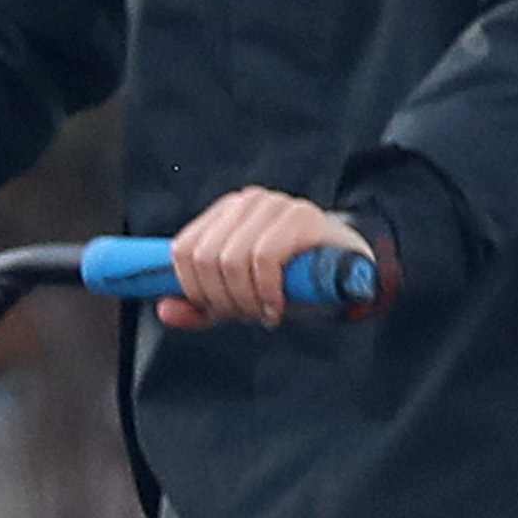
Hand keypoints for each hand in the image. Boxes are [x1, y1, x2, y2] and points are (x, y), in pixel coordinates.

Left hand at [160, 186, 379, 330]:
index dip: (191, 287)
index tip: (216, 309)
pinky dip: (266, 292)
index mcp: (225, 213)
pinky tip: (277, 307)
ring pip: (230, 259)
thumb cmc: (294, 281)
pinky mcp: (301, 217)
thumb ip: (202, 305)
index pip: (183, 248)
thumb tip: (164, 310)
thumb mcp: (241, 295)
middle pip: (204, 256)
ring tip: (263, 312)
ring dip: (244, 299)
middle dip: (220, 297)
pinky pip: (264, 259)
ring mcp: (275, 206)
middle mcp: (247, 202)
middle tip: (246, 314)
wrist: (353, 270)